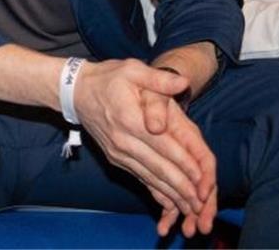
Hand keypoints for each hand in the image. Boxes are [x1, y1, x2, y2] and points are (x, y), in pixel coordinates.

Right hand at [73, 59, 214, 233]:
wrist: (75, 92)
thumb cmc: (107, 79)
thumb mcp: (131, 69)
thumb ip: (158, 79)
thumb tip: (181, 82)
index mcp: (130, 119)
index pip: (164, 146)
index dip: (185, 164)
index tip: (203, 180)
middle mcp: (124, 140)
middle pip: (159, 168)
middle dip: (183, 188)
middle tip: (203, 204)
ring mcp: (118, 152)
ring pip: (150, 178)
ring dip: (172, 195)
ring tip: (193, 209)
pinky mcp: (115, 158)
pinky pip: (140, 178)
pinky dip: (157, 192)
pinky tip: (171, 204)